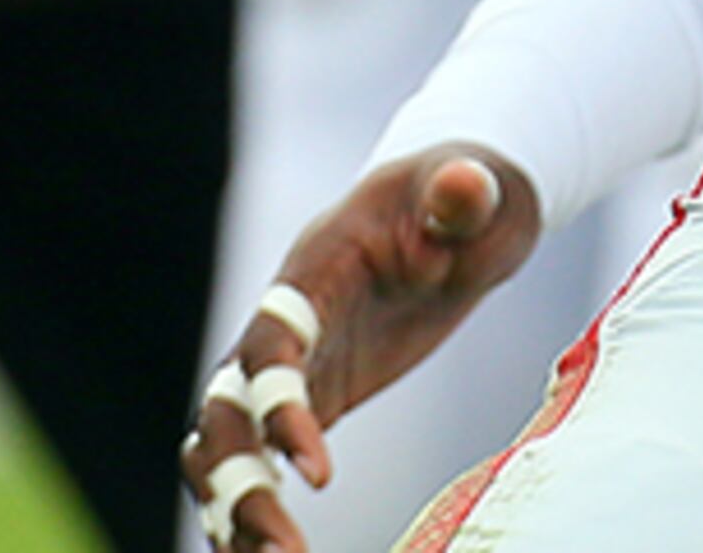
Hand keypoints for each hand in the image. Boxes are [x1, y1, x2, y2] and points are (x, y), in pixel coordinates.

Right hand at [183, 148, 545, 551]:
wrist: (461, 205)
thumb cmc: (472, 193)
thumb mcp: (477, 188)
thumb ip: (465, 191)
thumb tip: (467, 186)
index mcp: (315, 268)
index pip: (273, 344)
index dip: (278, 404)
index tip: (317, 469)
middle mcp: (285, 322)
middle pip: (225, 408)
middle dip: (239, 478)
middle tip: (280, 548)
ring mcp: (291, 364)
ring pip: (225, 443)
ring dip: (233, 504)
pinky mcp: (312, 395)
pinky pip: (260, 458)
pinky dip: (251, 505)